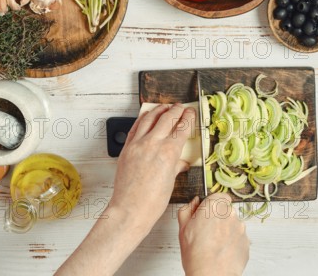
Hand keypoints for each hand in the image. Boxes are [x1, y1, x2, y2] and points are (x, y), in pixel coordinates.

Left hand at [109, 103, 194, 231]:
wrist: (130, 210)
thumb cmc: (152, 201)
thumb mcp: (171, 181)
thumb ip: (176, 166)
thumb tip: (181, 163)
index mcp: (169, 152)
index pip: (182, 127)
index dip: (188, 117)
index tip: (191, 112)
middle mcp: (153, 144)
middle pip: (167, 118)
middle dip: (176, 110)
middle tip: (180, 107)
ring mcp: (138, 144)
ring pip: (150, 118)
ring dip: (159, 110)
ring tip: (165, 107)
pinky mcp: (127, 149)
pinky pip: (135, 127)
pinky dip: (143, 119)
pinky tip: (147, 117)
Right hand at [178, 193, 249, 275]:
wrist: (211, 274)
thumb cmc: (196, 253)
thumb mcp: (183, 228)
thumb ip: (188, 210)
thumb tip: (194, 202)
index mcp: (214, 205)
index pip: (219, 195)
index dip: (212, 204)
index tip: (206, 213)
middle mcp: (230, 213)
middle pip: (226, 210)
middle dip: (218, 218)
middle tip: (207, 232)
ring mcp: (240, 227)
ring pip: (233, 224)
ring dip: (226, 231)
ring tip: (214, 245)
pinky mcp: (246, 241)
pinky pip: (238, 237)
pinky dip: (232, 242)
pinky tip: (222, 251)